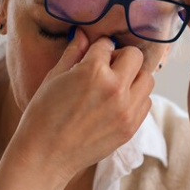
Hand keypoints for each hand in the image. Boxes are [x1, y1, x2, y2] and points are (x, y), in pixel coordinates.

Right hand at [8, 28, 154, 186]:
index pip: (107, 44)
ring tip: (114, 87)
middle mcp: (115, 89)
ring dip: (133, 77)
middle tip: (106, 69)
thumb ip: (73, 53)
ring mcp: (126, 110)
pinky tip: (116, 104)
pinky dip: (136, 98)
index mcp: (93, 71)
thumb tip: (83, 34)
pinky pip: (146, 102)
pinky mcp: (130, 128)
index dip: (97, 49)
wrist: (45, 156)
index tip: (92, 56)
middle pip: (135, 56)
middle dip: (121, 58)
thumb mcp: (54, 78)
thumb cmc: (43, 116)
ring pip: (147, 79)